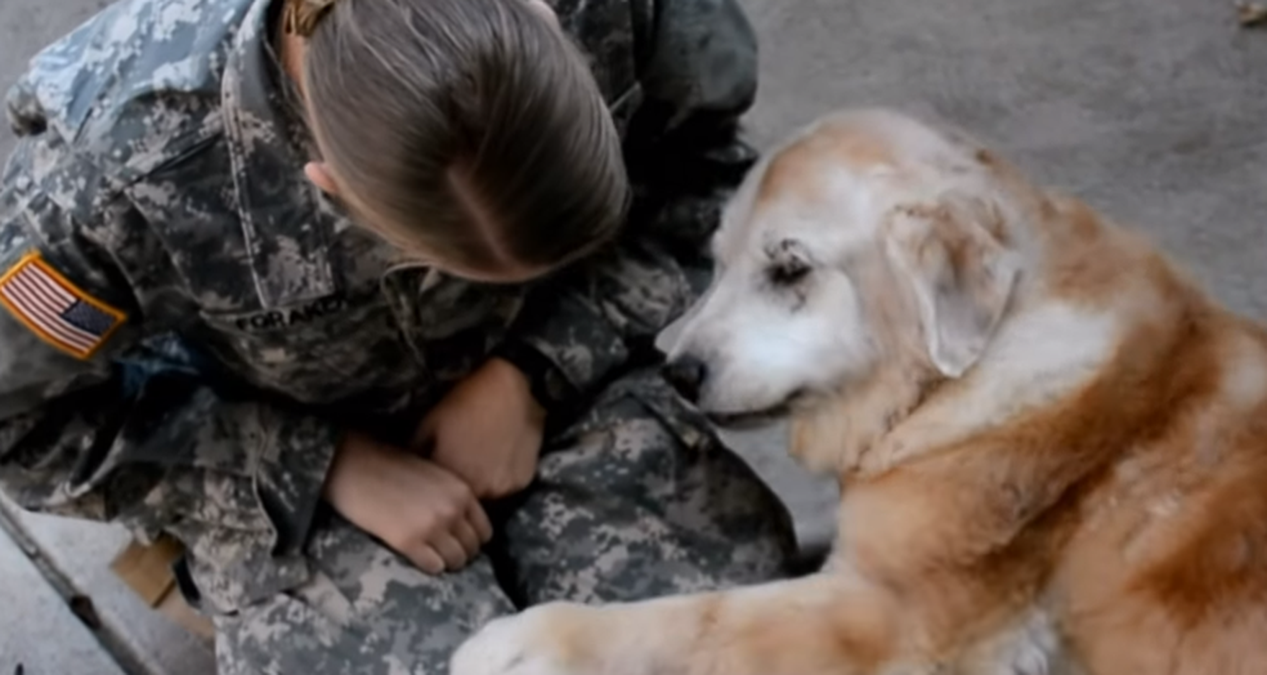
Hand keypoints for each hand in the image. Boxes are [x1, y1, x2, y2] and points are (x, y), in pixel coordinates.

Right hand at [323, 431, 492, 573]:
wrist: (354, 465)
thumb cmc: (390, 465)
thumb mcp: (434, 473)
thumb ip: (452, 496)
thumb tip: (462, 523)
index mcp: (462, 490)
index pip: (484, 530)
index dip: (471, 540)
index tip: (457, 542)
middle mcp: (453, 510)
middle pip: (472, 549)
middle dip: (459, 553)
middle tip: (442, 553)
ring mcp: (433, 526)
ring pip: (455, 561)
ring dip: (445, 563)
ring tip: (430, 557)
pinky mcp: (409, 541)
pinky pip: (433, 567)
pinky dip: (428, 566)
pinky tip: (416, 556)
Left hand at [416, 357, 546, 499]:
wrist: (509, 386)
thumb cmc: (465, 401)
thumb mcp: (430, 424)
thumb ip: (417, 455)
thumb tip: (409, 473)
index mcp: (452, 478)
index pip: (438, 497)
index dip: (436, 486)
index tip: (436, 472)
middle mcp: (480, 490)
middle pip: (464, 499)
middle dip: (458, 486)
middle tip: (460, 461)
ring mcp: (505, 487)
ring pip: (487, 494)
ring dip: (481, 482)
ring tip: (481, 455)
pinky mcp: (524, 480)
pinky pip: (507, 485)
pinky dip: (502, 475)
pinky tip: (500, 452)